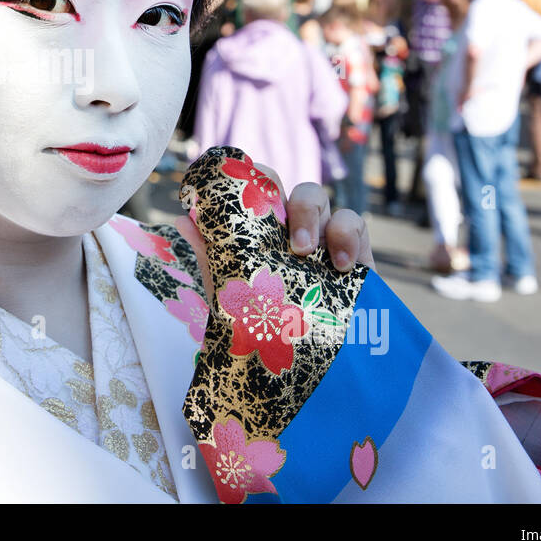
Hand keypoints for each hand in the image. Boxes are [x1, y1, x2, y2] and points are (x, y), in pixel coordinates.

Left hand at [171, 167, 374, 306]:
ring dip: (320, 222)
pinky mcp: (358, 256)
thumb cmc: (258, 322)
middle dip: (300, 206)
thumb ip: (209, 255)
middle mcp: (299, 227)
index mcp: (267, 228)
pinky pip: (357, 226)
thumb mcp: (230, 292)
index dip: (261, 177)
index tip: (252, 189)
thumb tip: (181, 218)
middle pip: (303, 192)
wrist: (296, 362)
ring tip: (310, 254)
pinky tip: (342, 267)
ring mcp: (328, 239)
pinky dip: (350, 238)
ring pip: (329, 204)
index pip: (266, 187)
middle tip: (294, 246)